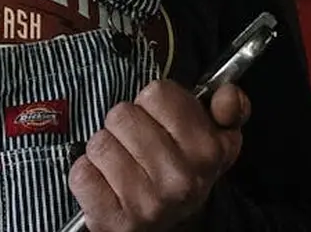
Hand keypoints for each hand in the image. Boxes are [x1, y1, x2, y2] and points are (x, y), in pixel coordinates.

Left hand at [67, 81, 248, 231]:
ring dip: (105, 150)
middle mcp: (181, 179)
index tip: (161, 121)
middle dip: (125, 126)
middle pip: (122, 114)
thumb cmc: (182, 174)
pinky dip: (87, 175)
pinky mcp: (114, 220)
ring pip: (100, 142)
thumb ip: (229, 108)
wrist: (167, 228)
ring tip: (123, 166)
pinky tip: (106, 183)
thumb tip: (228, 93)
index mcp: (208, 151)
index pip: (157, 93)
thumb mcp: (215, 140)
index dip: (153, 104)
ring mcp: (148, 203)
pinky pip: (81, 173)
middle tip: (138, 147)